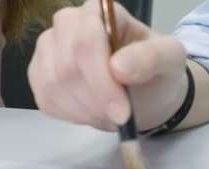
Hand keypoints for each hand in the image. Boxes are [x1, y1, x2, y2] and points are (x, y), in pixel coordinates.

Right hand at [28, 0, 187, 130]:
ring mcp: (49, 48)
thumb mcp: (169, 59)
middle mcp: (67, 22)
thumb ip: (150, 58)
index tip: (123, 112)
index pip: (86, 41)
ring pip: (54, 85)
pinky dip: (73, 115)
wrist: (147, 92)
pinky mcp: (39, 74)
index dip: (102, 81)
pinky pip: (46, 98)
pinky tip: (95, 113)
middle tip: (121, 117)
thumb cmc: (157, 71)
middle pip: (67, 66)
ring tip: (112, 114)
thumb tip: (119, 67)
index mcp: (99, 10)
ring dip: (86, 110)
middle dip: (97, 101)